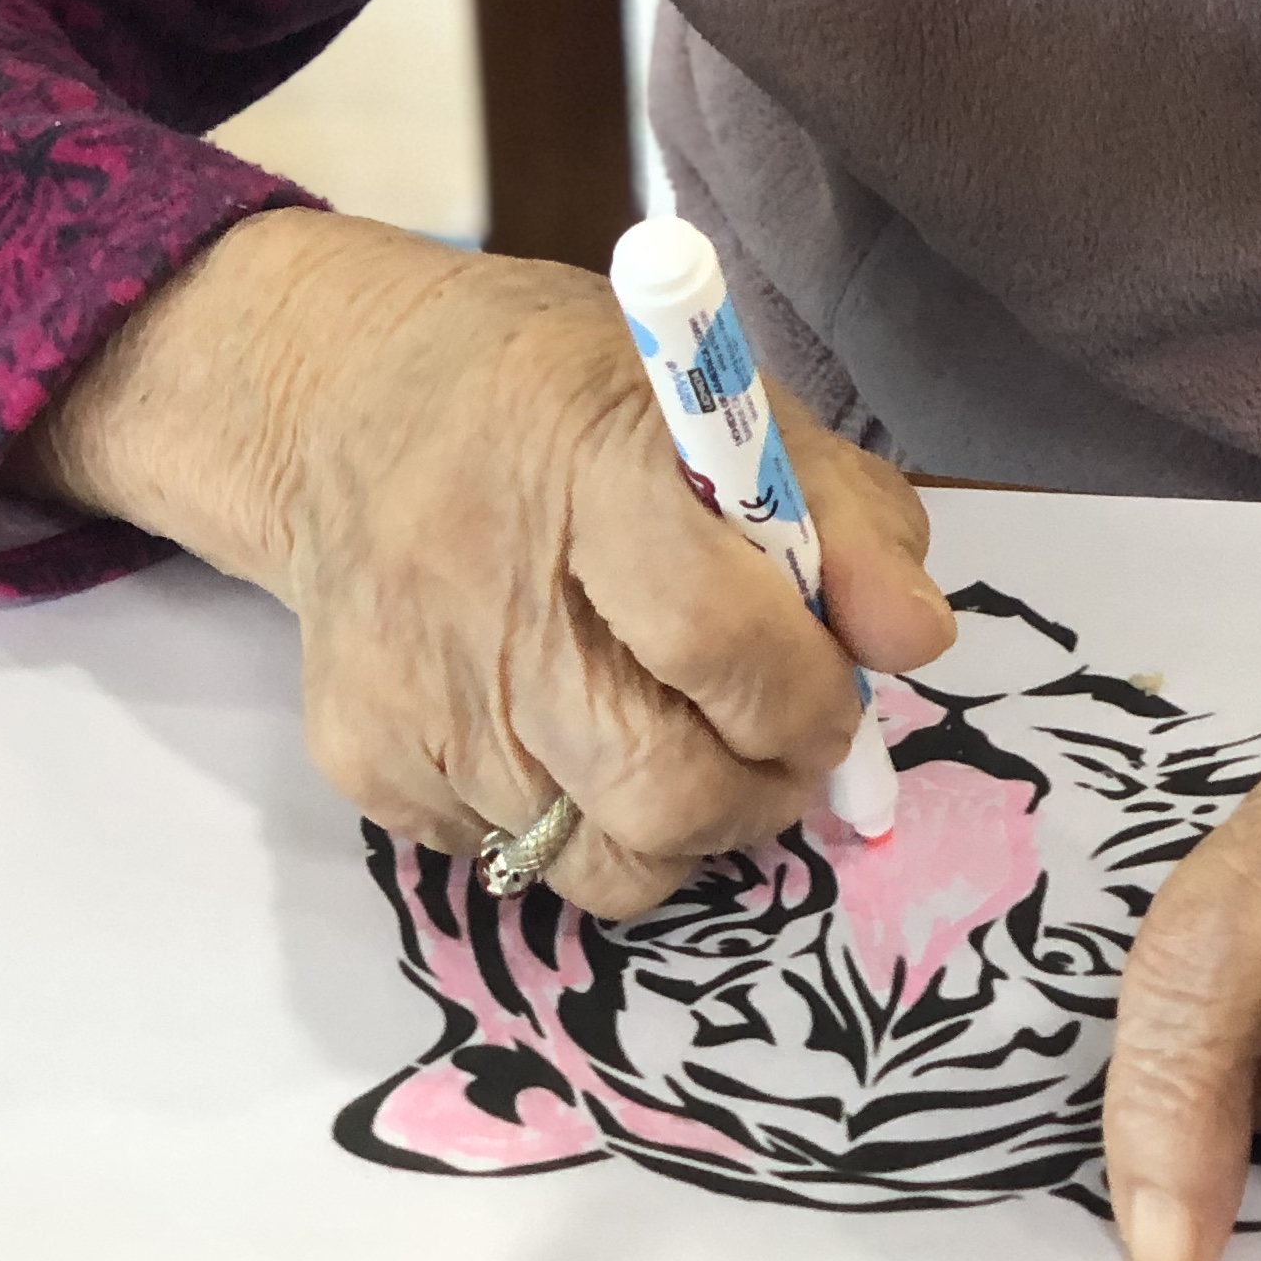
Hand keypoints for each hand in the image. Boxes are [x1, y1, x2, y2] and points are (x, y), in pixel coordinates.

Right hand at [16, 210, 952, 918]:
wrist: (344, 399)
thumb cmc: (565, 401)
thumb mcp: (724, 407)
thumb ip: (848, 520)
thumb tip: (916, 642)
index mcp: (586, 463)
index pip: (716, 636)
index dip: (806, 696)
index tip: (839, 697)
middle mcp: (477, 582)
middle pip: (663, 784)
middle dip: (764, 793)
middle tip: (786, 754)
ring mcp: (411, 686)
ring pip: (599, 858)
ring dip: (682, 828)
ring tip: (688, 748)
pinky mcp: (361, 754)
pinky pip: (515, 860)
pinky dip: (575, 826)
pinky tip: (567, 732)